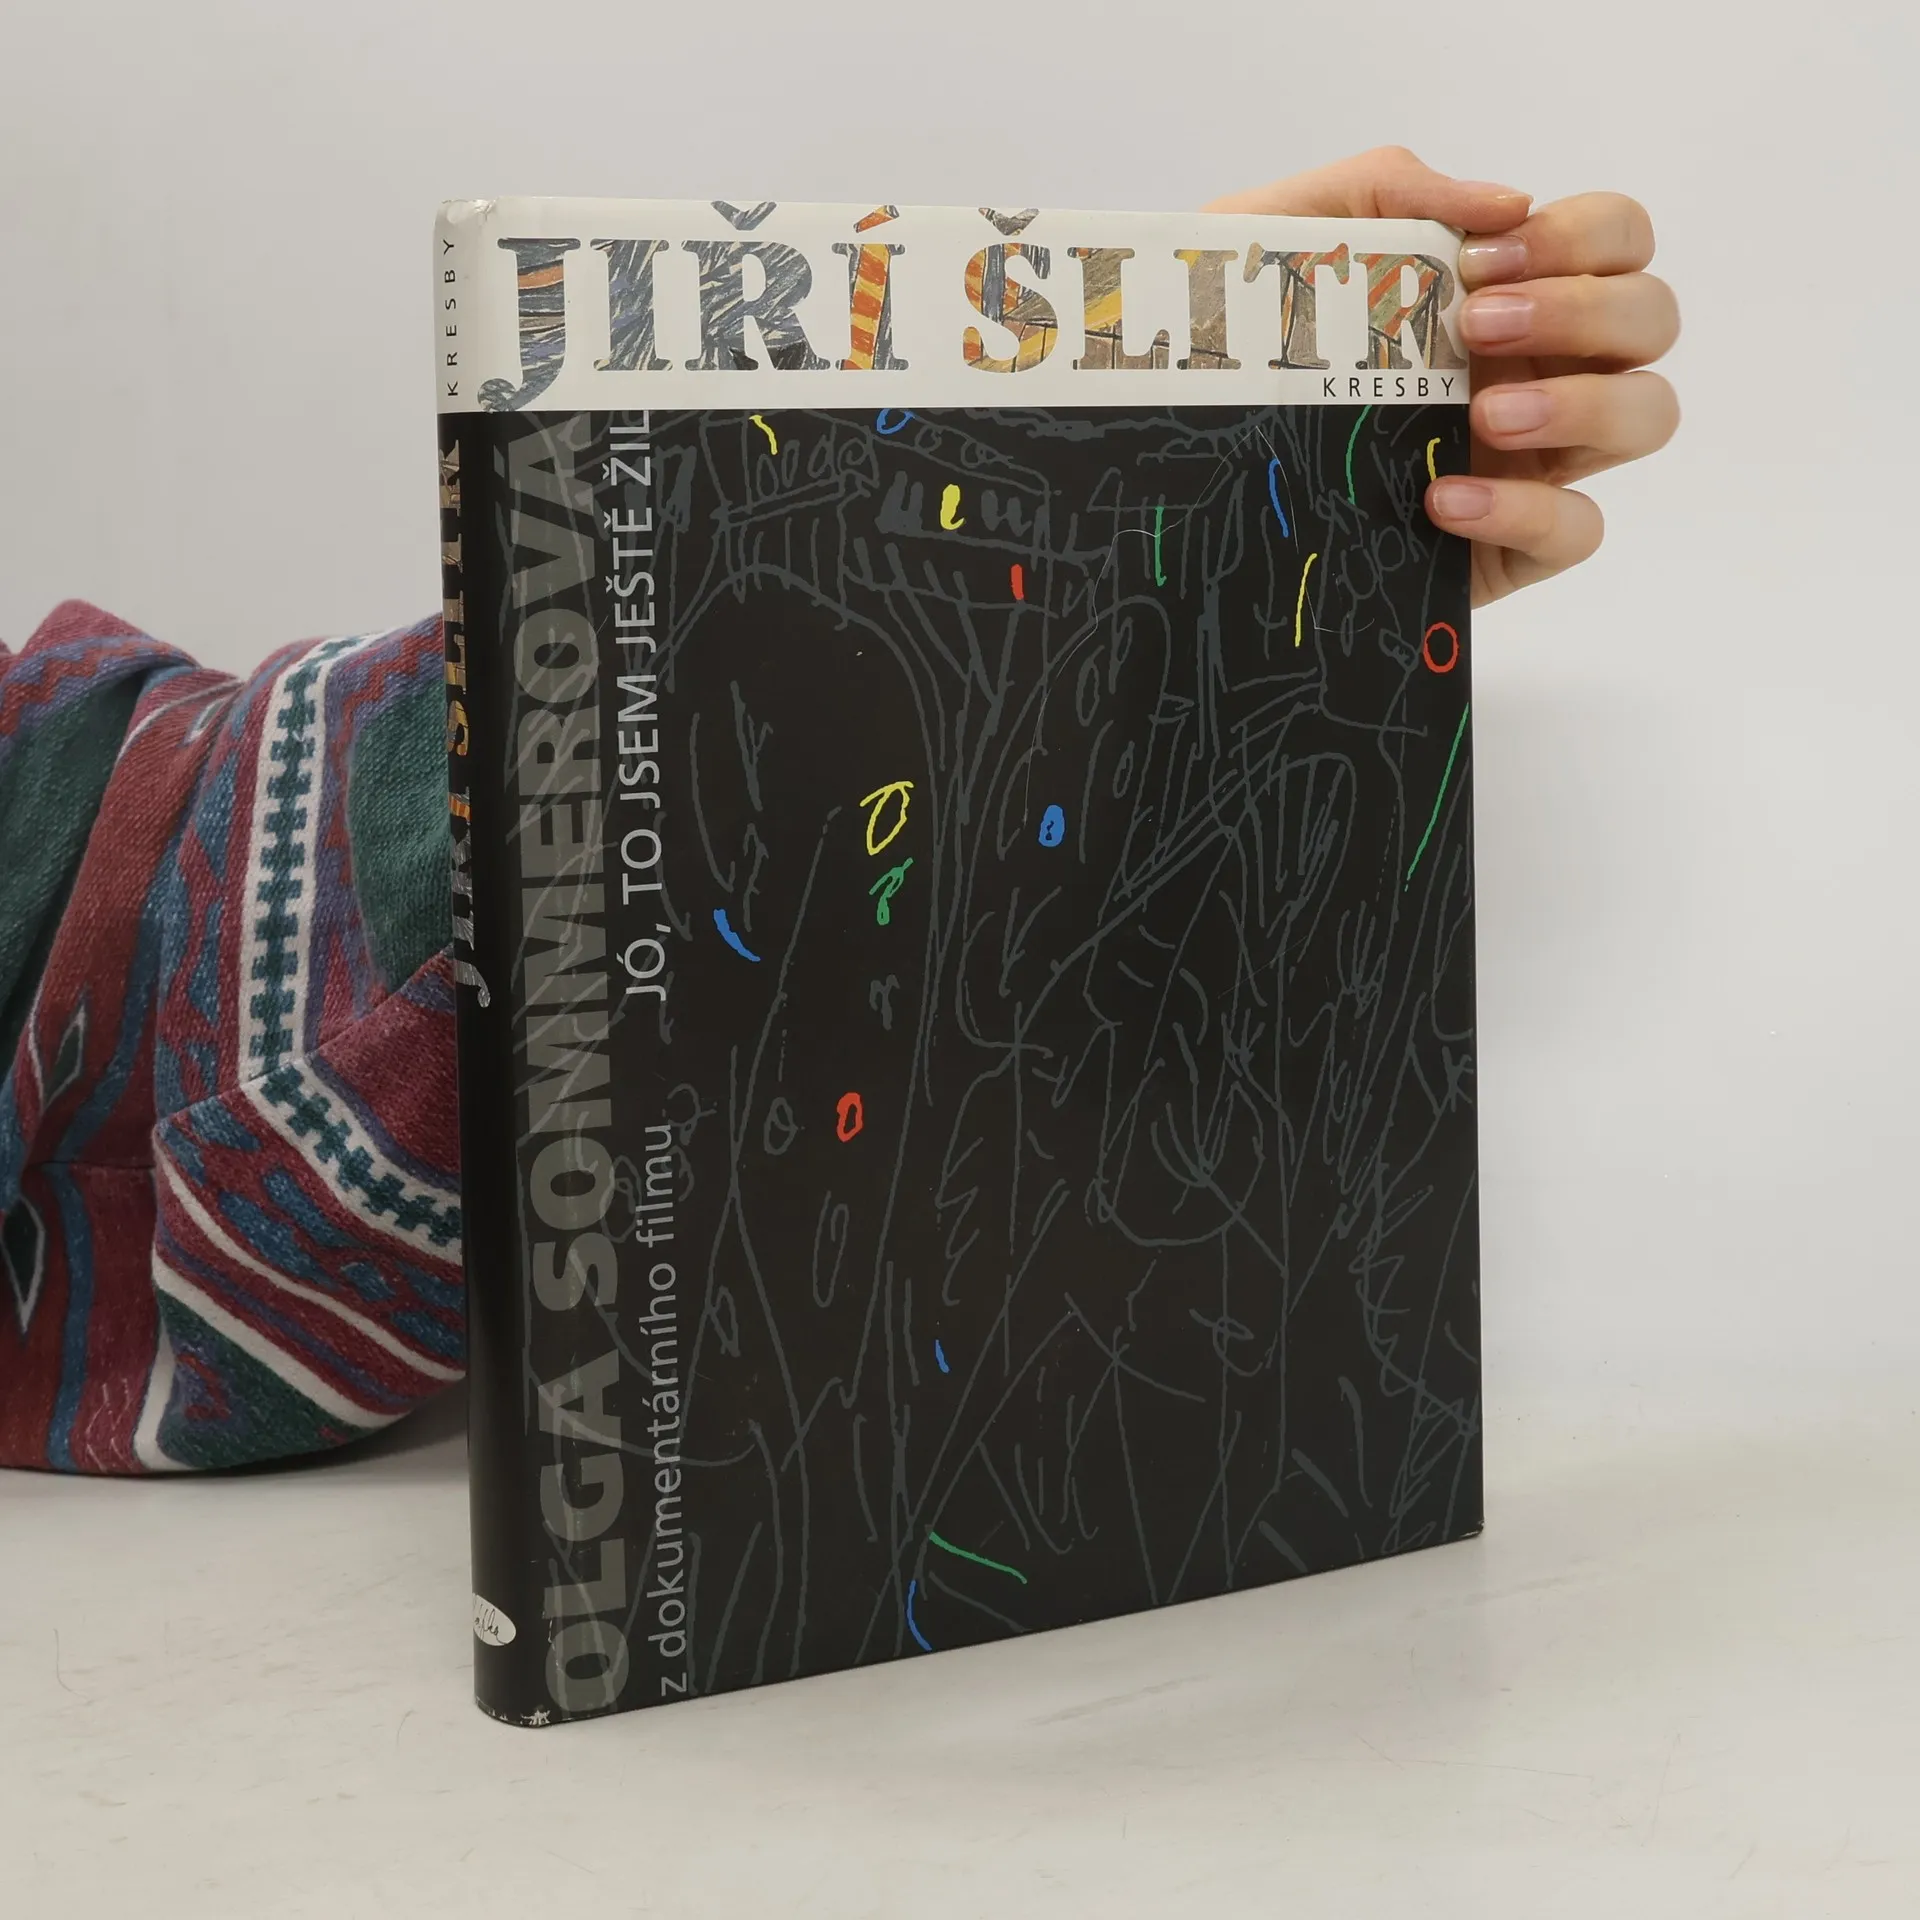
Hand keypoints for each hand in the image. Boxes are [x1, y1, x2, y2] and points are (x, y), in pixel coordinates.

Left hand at [1205, 149, 1679, 606]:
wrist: (1174, 467)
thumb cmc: (1233, 345)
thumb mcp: (1277, 241)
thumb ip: (1381, 188)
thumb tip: (1503, 200)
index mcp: (1504, 291)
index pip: (1616, 239)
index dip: (1583, 238)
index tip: (1484, 261)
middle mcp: (1538, 367)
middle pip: (1652, 318)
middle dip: (1585, 311)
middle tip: (1478, 327)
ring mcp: (1532, 459)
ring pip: (1647, 416)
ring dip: (1585, 402)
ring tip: (1483, 415)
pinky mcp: (1507, 547)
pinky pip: (1579, 528)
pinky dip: (1530, 510)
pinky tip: (1446, 501)